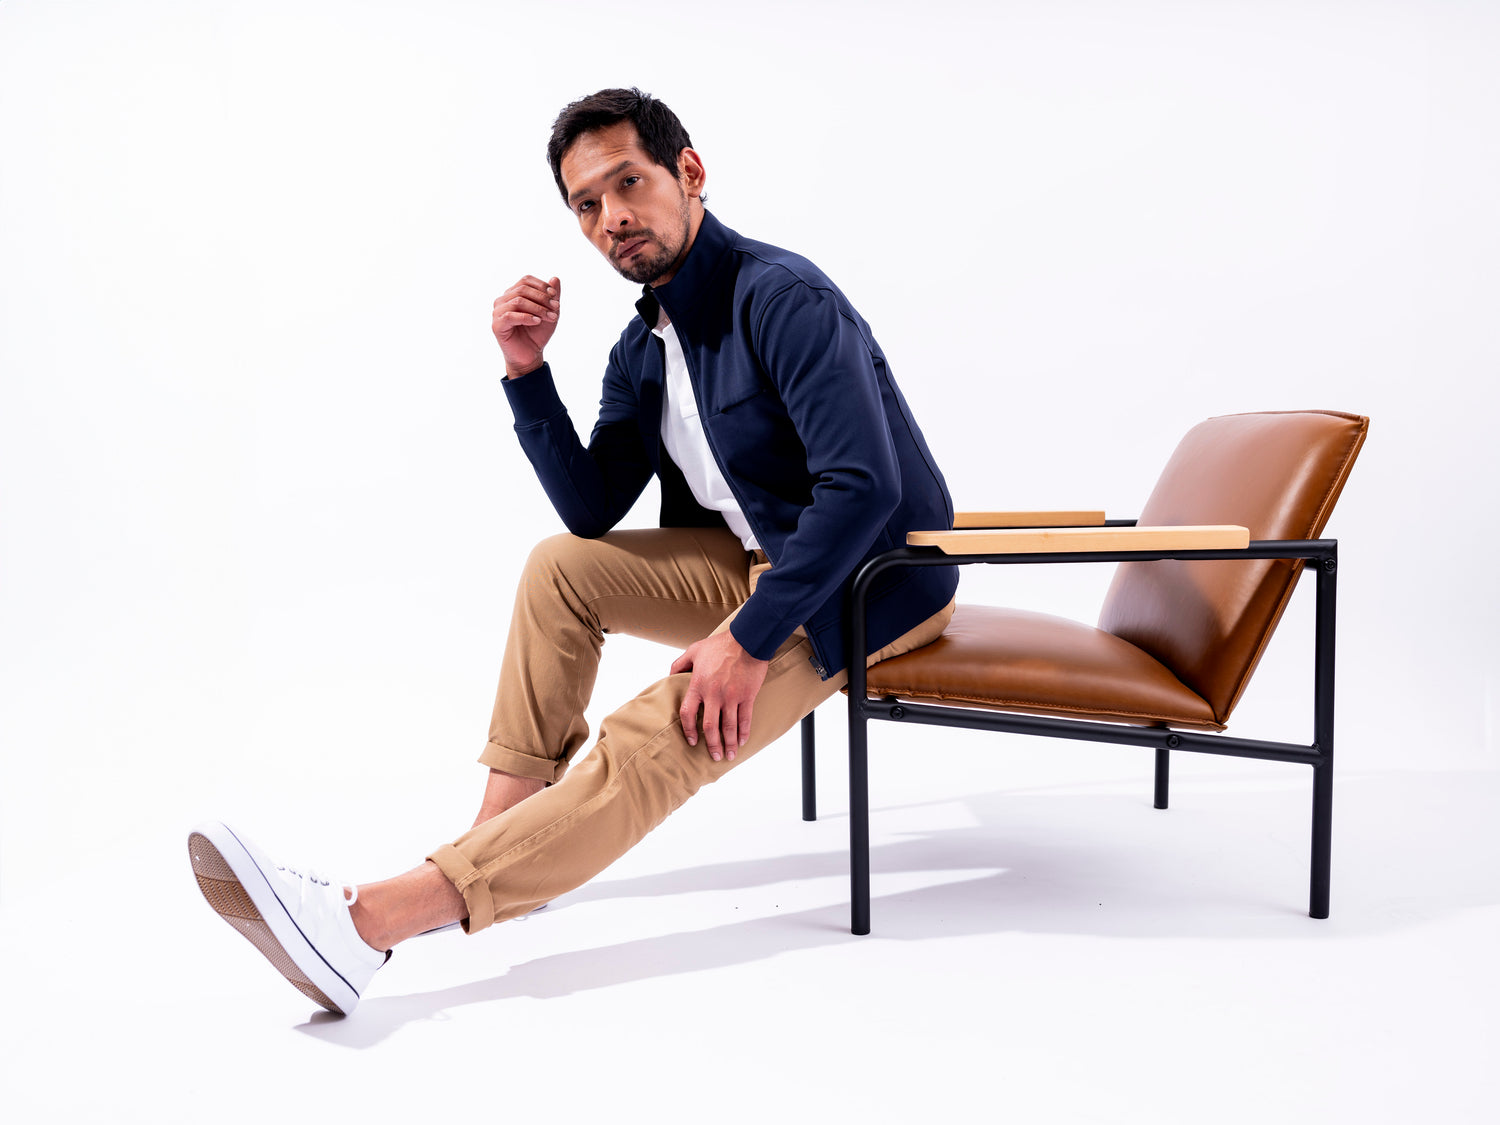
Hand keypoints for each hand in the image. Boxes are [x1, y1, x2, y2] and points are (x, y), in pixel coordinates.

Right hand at [492, 275, 560, 378]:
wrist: (530, 355)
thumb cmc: (537, 333)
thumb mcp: (549, 312)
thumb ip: (552, 296)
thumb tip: (555, 278)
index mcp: (513, 294)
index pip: (525, 280)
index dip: (541, 286)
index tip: (555, 296)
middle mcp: (503, 300)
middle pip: (522, 289)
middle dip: (542, 298)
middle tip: (556, 308)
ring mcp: (498, 312)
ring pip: (518, 301)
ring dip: (538, 308)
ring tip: (551, 317)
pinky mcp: (497, 325)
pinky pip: (510, 315)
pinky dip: (527, 317)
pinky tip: (537, 322)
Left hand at [670, 632, 769, 761]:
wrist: (747, 639)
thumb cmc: (721, 644)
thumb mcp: (694, 650)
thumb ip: (679, 664)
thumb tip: (669, 675)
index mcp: (698, 685)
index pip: (688, 714)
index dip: (688, 730)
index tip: (691, 741)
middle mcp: (714, 694)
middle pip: (709, 727)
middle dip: (711, 745)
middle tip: (713, 756)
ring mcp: (732, 697)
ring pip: (728, 727)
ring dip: (728, 744)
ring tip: (729, 755)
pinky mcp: (747, 696)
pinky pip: (745, 719)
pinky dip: (744, 732)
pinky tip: (742, 741)